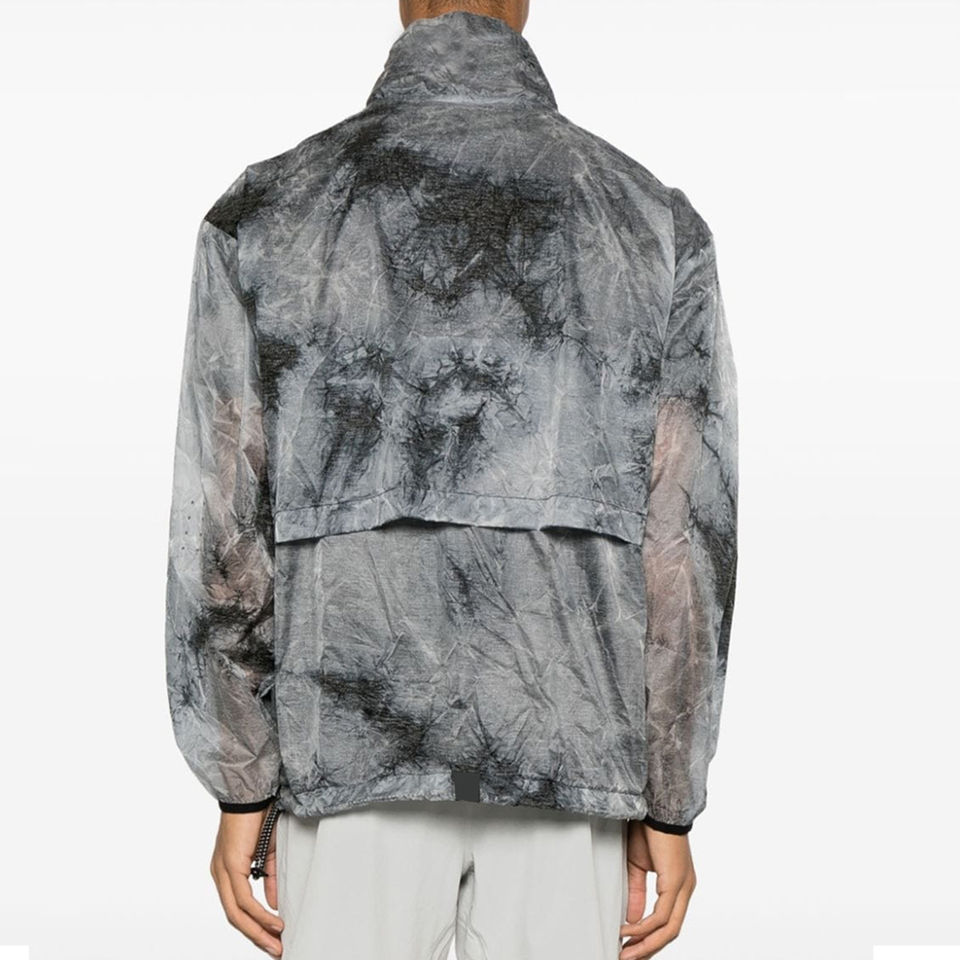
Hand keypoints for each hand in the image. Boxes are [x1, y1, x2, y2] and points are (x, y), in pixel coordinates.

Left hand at [210, 809, 284, 956]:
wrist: (252, 793)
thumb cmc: (258, 817)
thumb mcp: (266, 853)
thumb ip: (268, 879)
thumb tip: (273, 904)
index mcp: (226, 872)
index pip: (236, 909)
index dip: (253, 927)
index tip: (271, 940)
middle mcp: (219, 874)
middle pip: (234, 918)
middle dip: (256, 937)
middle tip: (275, 951)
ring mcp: (223, 871)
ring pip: (236, 913)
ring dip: (258, 931)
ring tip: (276, 943)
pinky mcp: (230, 865)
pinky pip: (243, 899)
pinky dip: (259, 914)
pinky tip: (274, 921)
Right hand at [619, 820, 696, 958]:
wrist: (655, 806)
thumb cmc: (647, 829)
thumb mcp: (638, 866)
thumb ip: (637, 893)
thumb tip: (634, 919)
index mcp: (679, 885)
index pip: (669, 923)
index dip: (651, 939)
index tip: (631, 948)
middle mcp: (686, 888)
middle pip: (671, 932)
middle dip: (648, 949)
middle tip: (628, 959)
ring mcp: (684, 886)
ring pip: (669, 928)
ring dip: (646, 944)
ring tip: (626, 953)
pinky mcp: (676, 881)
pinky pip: (662, 915)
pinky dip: (644, 927)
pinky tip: (628, 930)